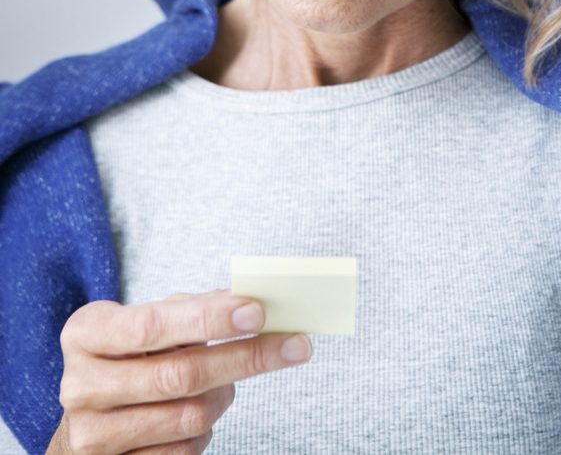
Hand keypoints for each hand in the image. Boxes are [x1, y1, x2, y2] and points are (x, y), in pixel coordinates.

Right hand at [53, 288, 310, 453]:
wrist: (92, 415)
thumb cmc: (132, 356)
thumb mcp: (149, 322)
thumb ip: (195, 309)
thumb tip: (254, 304)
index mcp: (86, 334)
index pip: (151, 326)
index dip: (207, 319)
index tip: (258, 311)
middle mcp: (81, 385)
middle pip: (180, 375)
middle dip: (246, 357)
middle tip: (295, 344)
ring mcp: (93, 435)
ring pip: (190, 416)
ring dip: (225, 395)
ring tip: (228, 380)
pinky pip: (184, 451)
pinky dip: (207, 430)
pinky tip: (202, 412)